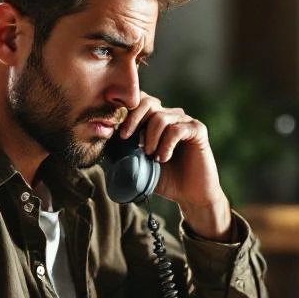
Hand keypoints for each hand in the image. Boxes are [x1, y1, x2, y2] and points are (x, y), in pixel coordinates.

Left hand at [118, 91, 229, 238]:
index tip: (117, 133)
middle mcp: (170, 116)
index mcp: (154, 120)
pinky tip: (164, 158)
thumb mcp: (137, 164)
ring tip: (150, 156)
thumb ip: (122, 150)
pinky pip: (176, 129)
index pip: (138, 101)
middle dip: (133, 119)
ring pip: (160, 116)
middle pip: (147, 102)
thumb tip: (101, 138)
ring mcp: (184, 121)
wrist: (190, 195)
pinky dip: (166, 144)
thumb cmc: (164, 179)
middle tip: (126, 138)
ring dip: (150, 137)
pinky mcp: (197, 130)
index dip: (124, 112)